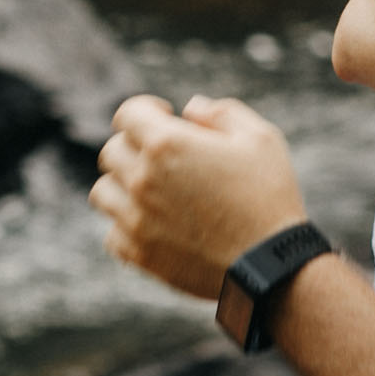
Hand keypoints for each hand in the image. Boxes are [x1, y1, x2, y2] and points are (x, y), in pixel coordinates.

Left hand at [89, 94, 310, 299]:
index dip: (146, 110)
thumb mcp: (260, 138)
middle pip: (112, 151)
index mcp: (167, 144)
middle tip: (164, 158)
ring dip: (123, 185)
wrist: (271, 266)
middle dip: (135, 147)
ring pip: (103, 191)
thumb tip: (190, 109)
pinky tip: (152, 224)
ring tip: (152, 191)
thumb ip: (221, 113)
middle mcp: (142, 179)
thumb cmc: (269, 197)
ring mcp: (136, 219)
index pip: (128, 113)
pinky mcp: (139, 254)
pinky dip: (126, 226)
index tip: (164, 118)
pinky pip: (111, 233)